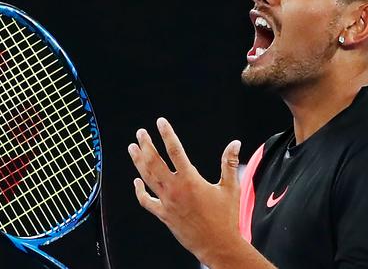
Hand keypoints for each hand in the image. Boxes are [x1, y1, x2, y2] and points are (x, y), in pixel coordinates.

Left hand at [127, 117, 242, 264]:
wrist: (217, 245)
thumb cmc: (226, 217)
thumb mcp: (230, 188)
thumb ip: (229, 163)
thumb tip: (235, 143)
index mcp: (190, 180)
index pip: (175, 151)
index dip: (167, 134)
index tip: (161, 122)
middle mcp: (175, 190)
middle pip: (154, 162)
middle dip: (146, 145)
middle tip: (141, 132)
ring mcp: (166, 203)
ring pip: (147, 178)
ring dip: (138, 162)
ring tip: (132, 148)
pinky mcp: (163, 215)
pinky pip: (146, 201)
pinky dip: (139, 191)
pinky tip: (136, 181)